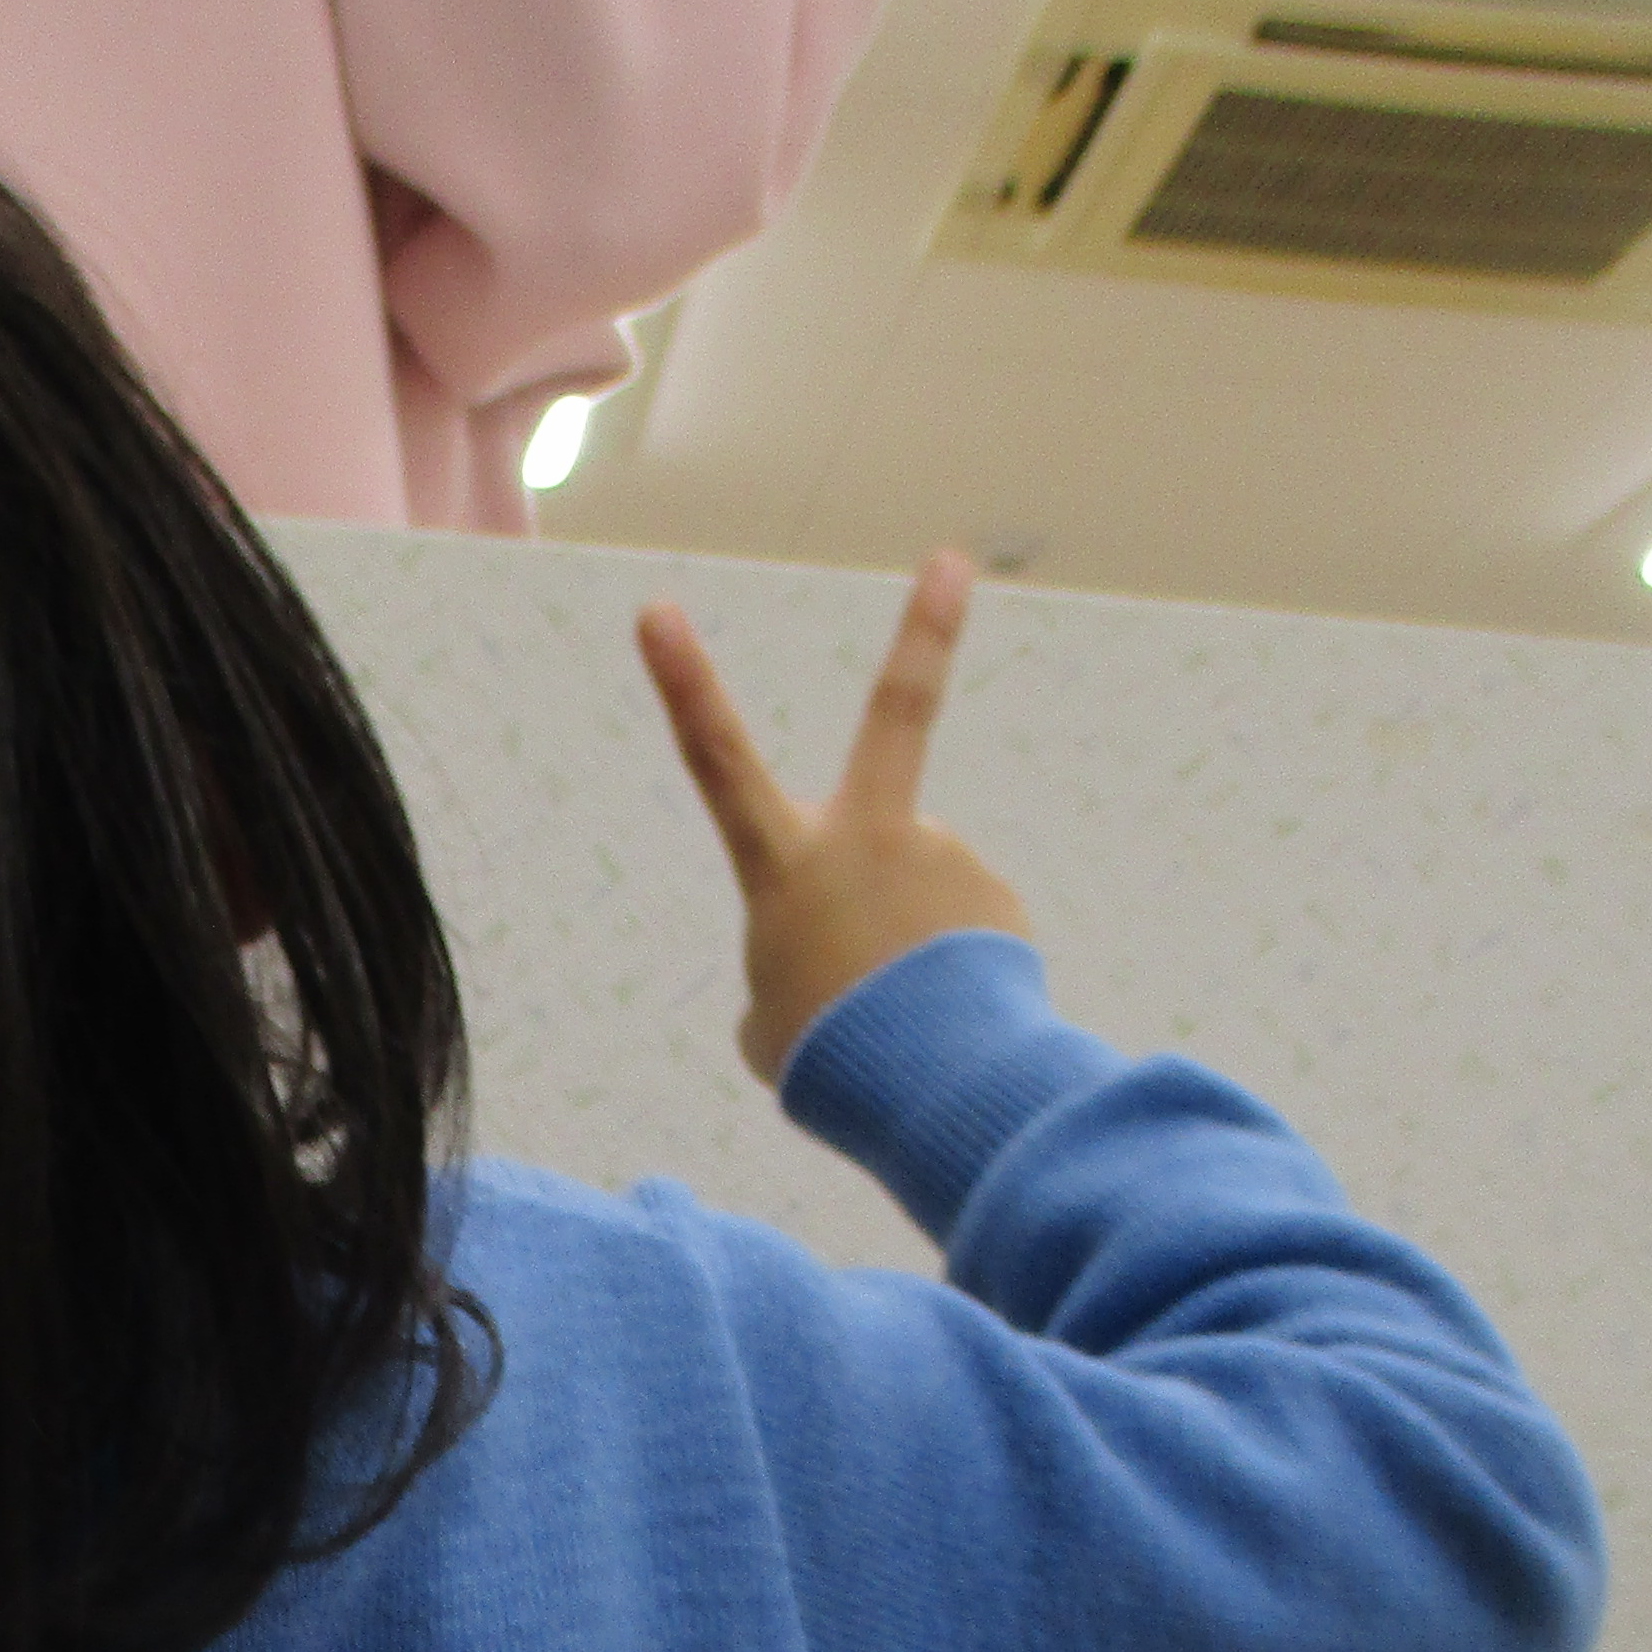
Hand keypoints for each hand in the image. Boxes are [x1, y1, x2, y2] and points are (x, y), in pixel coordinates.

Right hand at [636, 549, 1032, 1087]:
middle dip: (925, 629)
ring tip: (902, 1018)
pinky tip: (944, 1025)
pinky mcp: (995, 900)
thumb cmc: (830, 1063)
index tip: (656, 610)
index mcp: (785, 866)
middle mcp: (869, 840)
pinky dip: (950, 982)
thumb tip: (844, 953)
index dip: (682, 684)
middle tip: (952, 561)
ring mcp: (941, 859)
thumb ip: (792, 973)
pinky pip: (961, 939)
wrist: (934, 1090)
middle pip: (896, 713)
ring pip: (916, 895)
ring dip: (908, 951)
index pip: (717, 761)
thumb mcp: (770, 1029)